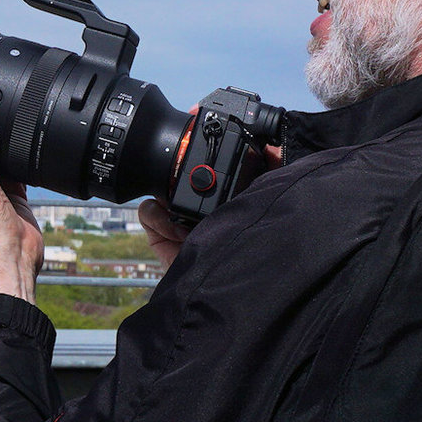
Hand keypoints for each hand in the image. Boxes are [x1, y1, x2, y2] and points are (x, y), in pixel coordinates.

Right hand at [137, 143, 281, 269]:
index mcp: (226, 196)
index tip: (193, 129)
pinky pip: (148, 210)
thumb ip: (273, 176)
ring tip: (187, 215)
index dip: (199, 150)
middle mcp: (201, 206)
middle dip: (179, 168)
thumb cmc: (253, 252)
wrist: (229, 293)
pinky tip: (176, 230)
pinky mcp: (159, 233)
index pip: (208, 166)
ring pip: (160, 188)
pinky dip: (158, 216)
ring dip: (170, 195)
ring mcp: (178, 218)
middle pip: (180, 173)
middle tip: (187, 165)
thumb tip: (274, 146)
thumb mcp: (264, 205)